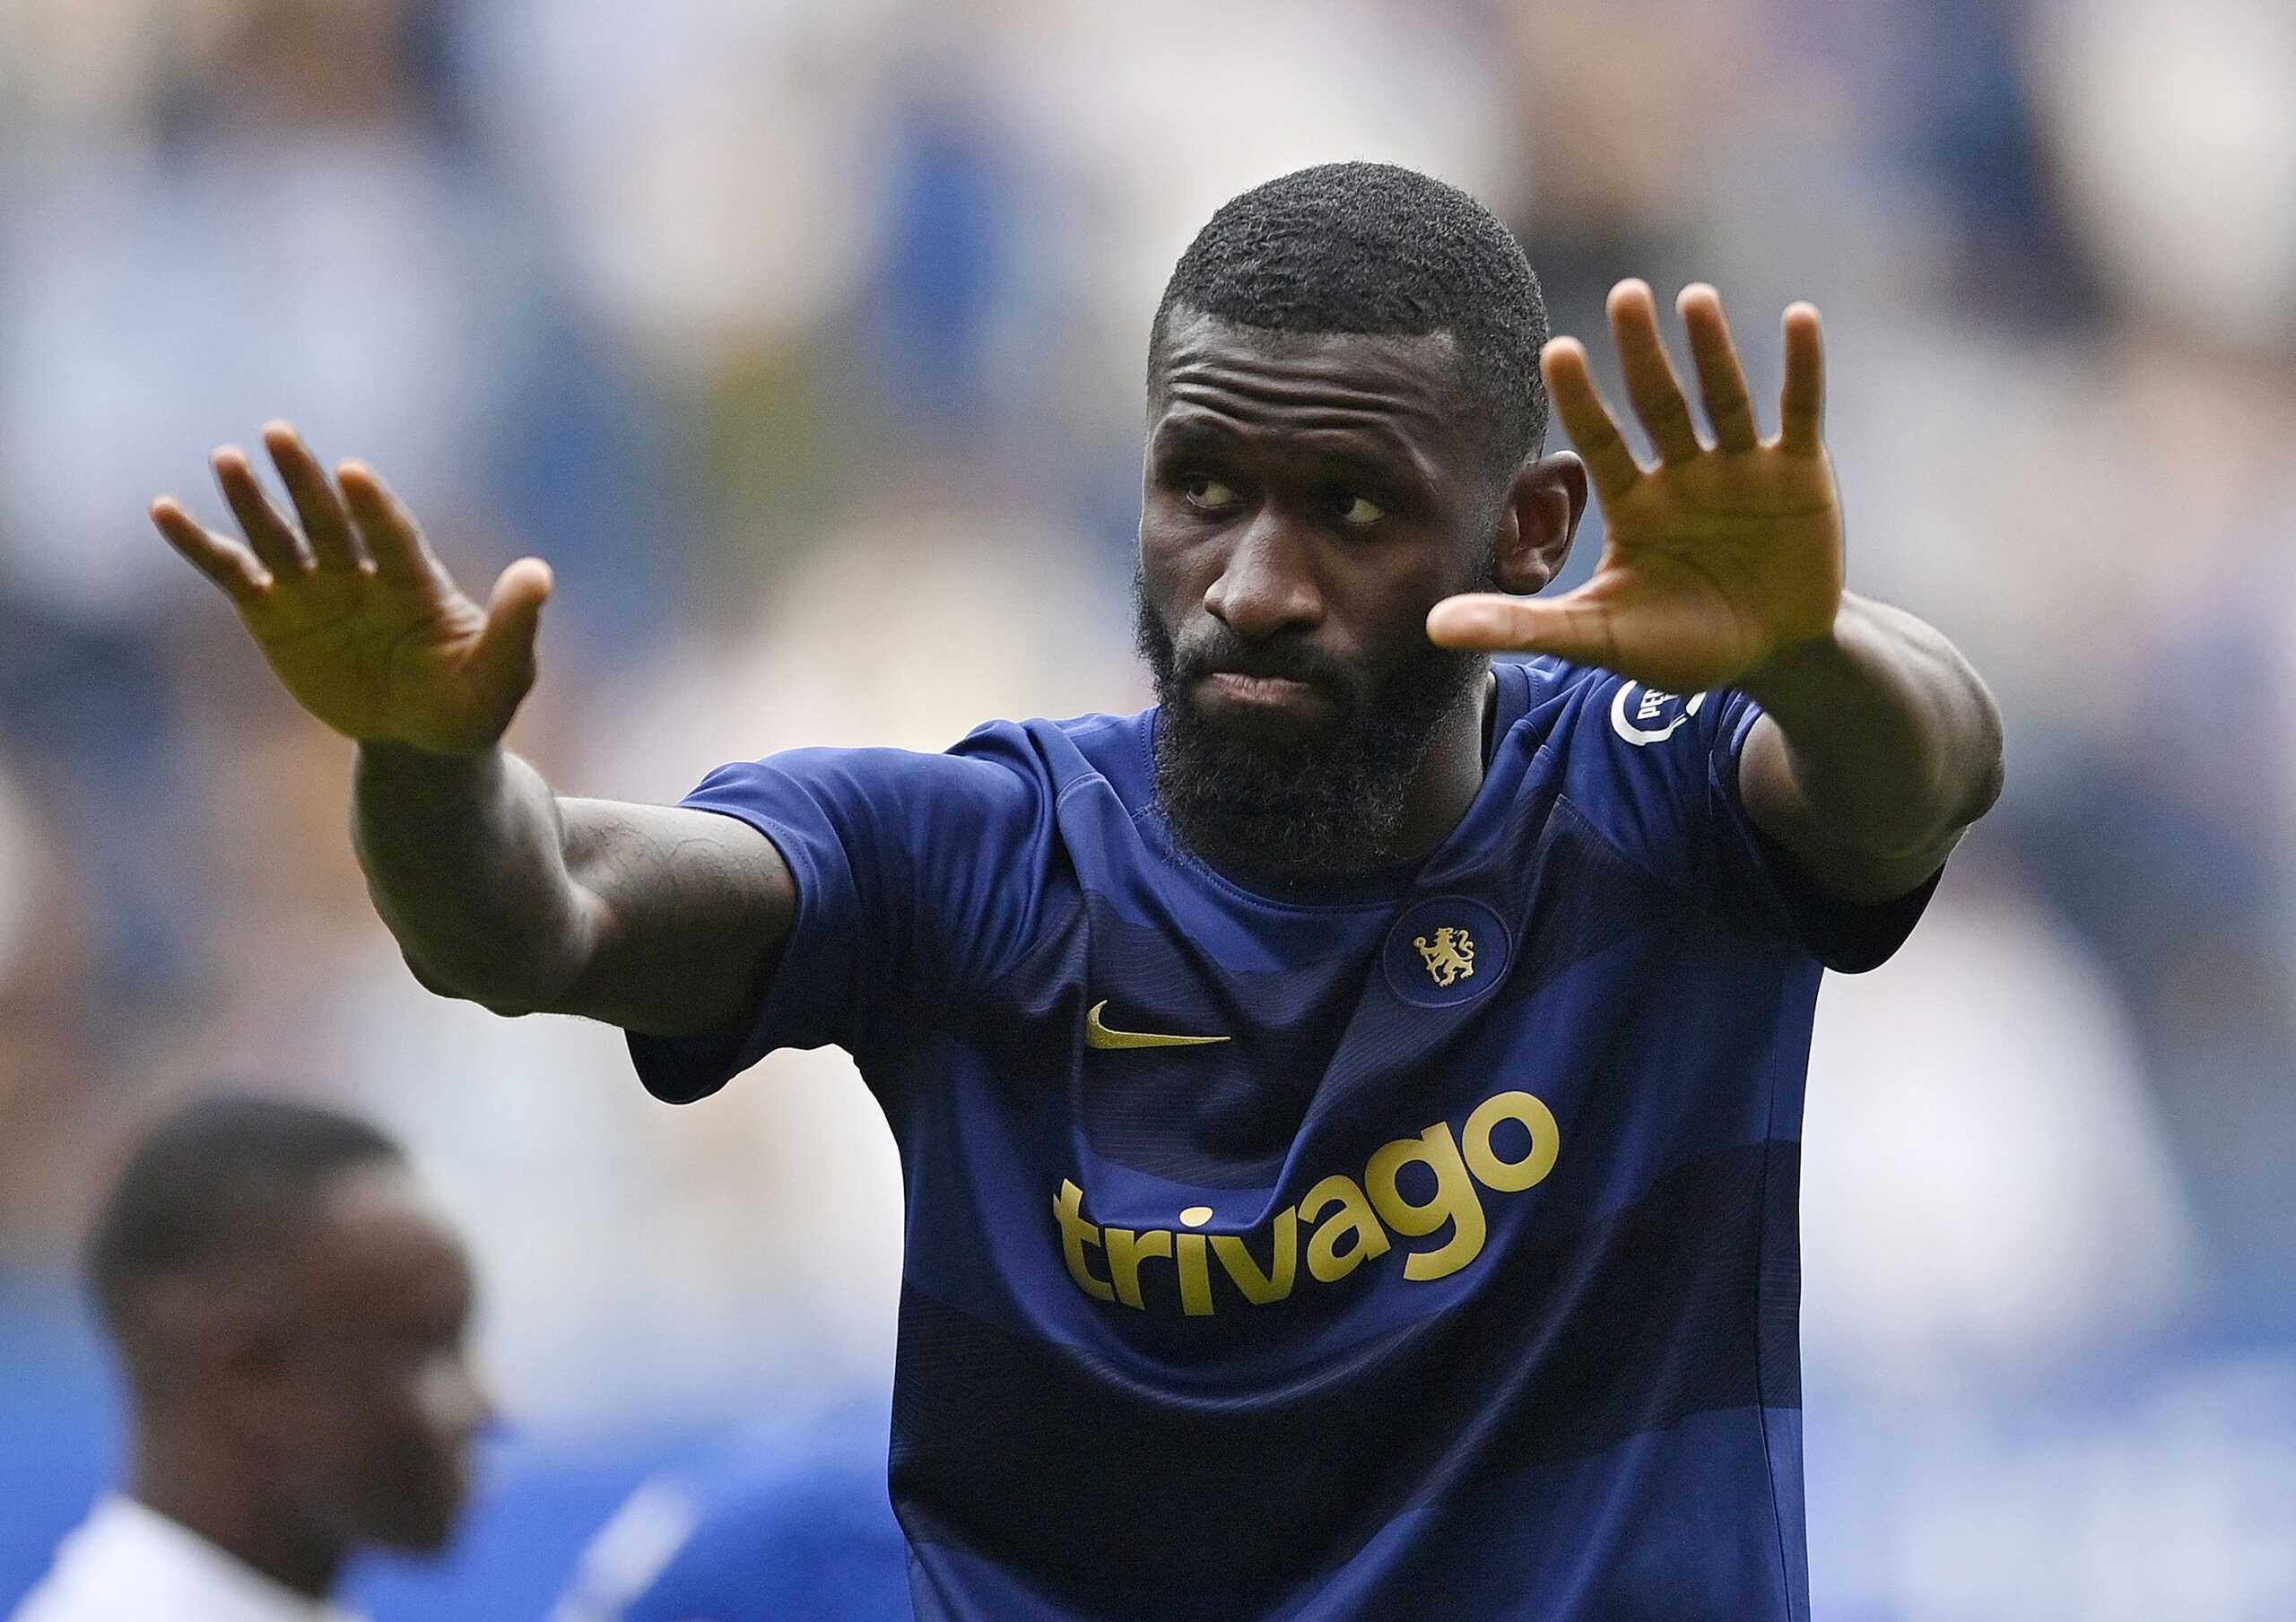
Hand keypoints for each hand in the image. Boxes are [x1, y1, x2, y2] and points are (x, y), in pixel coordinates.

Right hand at [152, 424, 551, 754]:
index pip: (393, 537)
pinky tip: (165, 510)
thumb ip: (515, 625)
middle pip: (330, 521)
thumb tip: (541, 573)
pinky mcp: (275, 614)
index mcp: (417, 582)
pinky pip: (233, 573)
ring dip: (252, 501)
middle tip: (279, 434)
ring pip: (279, 537)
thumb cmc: (470, 703)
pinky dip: (199, 545)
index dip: (375, 508)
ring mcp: (315, 590)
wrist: (425, 736)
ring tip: (227, 459)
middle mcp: (361, 574)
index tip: (354, 474)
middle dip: (306, 482)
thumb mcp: (501, 675)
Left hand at [1428, 280, 1842, 694]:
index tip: (1554, 349)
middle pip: (1660, 405)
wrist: (1772, 656)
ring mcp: (1743, 469)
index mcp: (1633, 504)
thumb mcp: (1600, 639)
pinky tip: (1800, 318)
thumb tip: (1432, 626)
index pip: (1599, 441)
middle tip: (1624, 294)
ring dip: (1713, 350)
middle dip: (1642, 353)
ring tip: (1695, 298)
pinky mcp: (1801, 473)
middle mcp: (1683, 474)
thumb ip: (1522, 626)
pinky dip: (1802, 368)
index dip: (1581, 399)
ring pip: (1725, 399)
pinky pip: (1801, 412)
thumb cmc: (1681, 645)